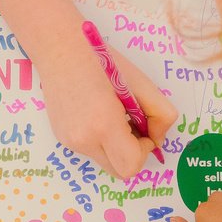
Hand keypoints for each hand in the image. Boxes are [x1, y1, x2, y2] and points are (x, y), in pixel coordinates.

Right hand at [40, 41, 177, 179]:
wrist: (60, 50)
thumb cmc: (102, 61)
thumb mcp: (141, 83)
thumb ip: (161, 115)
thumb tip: (157, 139)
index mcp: (104, 124)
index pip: (131, 166)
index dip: (144, 151)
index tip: (142, 128)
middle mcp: (83, 139)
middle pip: (119, 171)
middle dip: (131, 153)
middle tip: (130, 124)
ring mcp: (69, 141)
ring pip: (104, 160)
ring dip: (115, 146)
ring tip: (110, 114)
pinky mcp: (61, 137)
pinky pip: (90, 150)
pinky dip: (99, 139)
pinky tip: (94, 113)